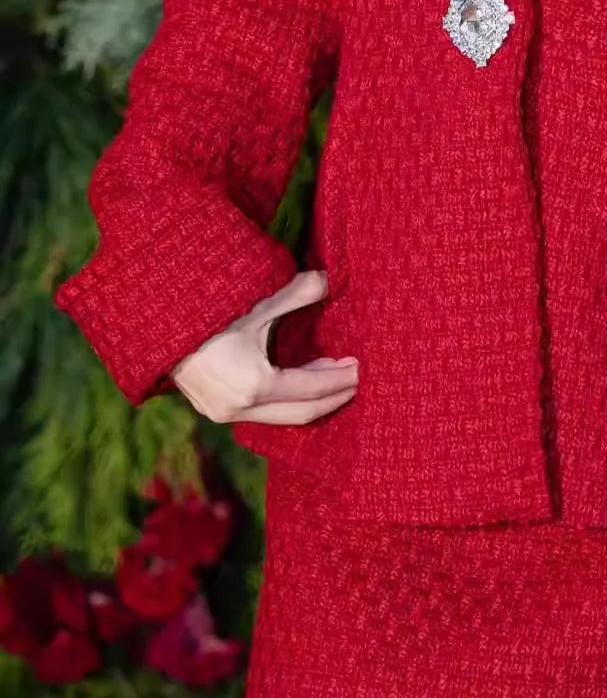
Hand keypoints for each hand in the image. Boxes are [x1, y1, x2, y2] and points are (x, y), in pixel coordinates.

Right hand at [169, 266, 359, 427]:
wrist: (154, 327)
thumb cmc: (207, 314)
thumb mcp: (255, 302)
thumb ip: (296, 293)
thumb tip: (329, 279)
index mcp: (254, 385)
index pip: (312, 390)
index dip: (340, 380)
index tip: (361, 368)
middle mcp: (241, 409)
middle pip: (302, 413)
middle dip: (334, 396)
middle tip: (356, 379)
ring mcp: (225, 414)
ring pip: (282, 418)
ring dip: (309, 399)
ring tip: (332, 376)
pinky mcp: (216, 411)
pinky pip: (262, 415)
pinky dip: (286, 401)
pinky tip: (298, 381)